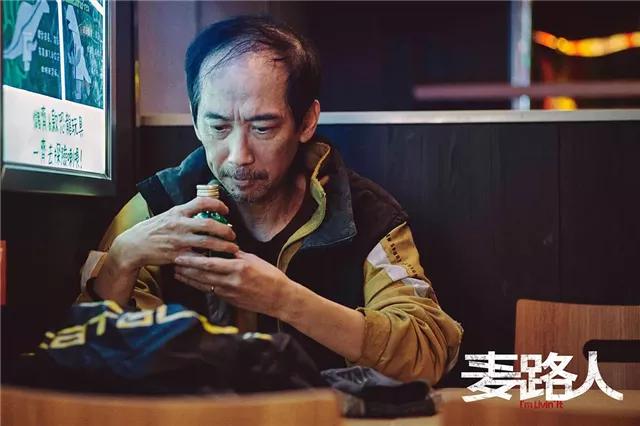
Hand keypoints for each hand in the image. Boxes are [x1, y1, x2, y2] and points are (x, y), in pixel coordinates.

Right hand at [111, 197, 237, 272]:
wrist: (134, 245)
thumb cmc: (153, 229)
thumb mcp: (168, 215)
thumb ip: (186, 212)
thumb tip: (204, 207)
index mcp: (179, 212)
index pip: (202, 202)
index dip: (218, 205)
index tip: (226, 210)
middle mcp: (180, 224)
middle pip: (210, 224)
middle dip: (226, 230)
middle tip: (233, 234)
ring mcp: (179, 240)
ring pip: (208, 242)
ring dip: (224, 246)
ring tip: (232, 248)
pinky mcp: (177, 255)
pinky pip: (198, 258)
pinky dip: (210, 259)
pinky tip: (217, 260)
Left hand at [173, 250, 295, 318]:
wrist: (280, 299)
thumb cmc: (271, 277)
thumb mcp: (255, 260)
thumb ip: (237, 254)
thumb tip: (224, 245)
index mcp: (238, 268)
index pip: (210, 264)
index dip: (192, 261)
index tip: (180, 255)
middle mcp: (231, 281)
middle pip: (202, 275)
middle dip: (186, 269)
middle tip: (172, 262)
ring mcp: (229, 293)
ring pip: (204, 285)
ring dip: (189, 279)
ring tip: (176, 272)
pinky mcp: (229, 300)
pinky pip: (211, 291)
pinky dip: (199, 286)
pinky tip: (191, 282)